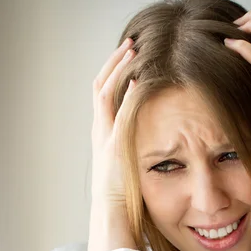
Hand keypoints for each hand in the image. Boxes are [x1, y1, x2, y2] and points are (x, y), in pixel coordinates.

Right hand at [91, 38, 136, 204]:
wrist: (111, 206)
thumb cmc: (123, 189)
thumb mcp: (126, 160)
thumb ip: (133, 144)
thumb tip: (152, 136)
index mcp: (102, 131)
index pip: (103, 93)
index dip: (113, 73)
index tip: (127, 56)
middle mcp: (99, 128)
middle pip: (99, 86)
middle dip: (113, 63)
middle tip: (129, 43)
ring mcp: (104, 134)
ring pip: (105, 92)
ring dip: (118, 69)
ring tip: (132, 50)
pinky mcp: (113, 142)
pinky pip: (119, 111)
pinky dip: (128, 93)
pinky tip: (139, 79)